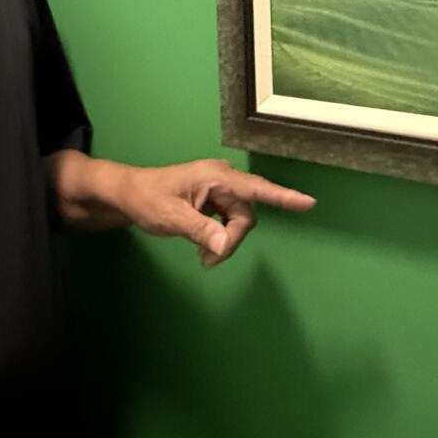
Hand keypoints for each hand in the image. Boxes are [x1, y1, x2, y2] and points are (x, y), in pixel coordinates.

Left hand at [114, 158, 315, 268]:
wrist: (128, 194)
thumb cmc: (147, 199)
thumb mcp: (171, 217)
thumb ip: (200, 230)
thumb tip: (224, 244)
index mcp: (216, 177)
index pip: (256, 188)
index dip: (283, 197)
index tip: (308, 203)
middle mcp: (223, 180)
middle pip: (245, 215)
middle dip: (231, 240)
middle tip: (208, 260)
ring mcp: (219, 191)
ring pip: (238, 222)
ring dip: (224, 242)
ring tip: (203, 258)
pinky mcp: (215, 201)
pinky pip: (229, 223)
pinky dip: (220, 238)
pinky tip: (204, 249)